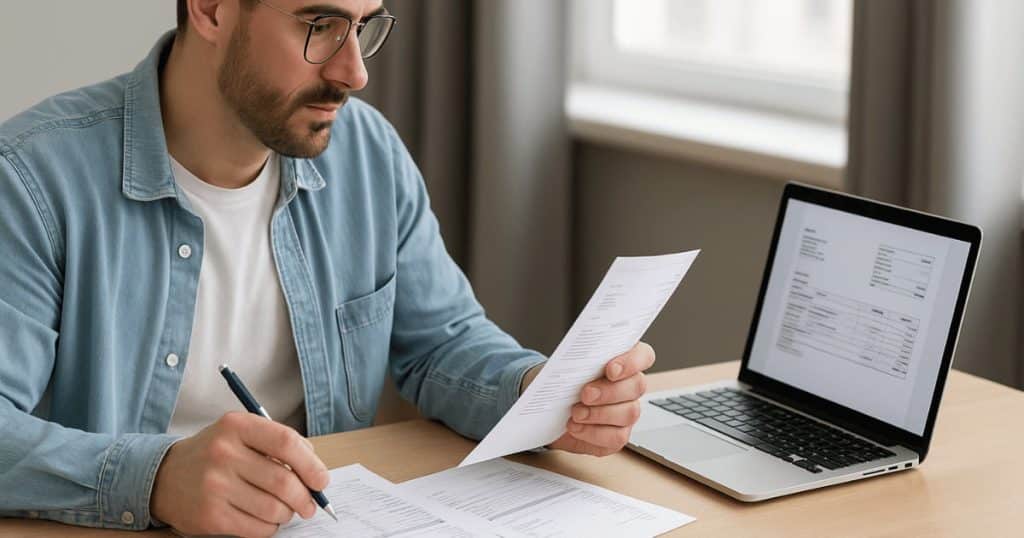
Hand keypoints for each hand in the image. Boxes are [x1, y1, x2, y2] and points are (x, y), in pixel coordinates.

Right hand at [150, 412, 329, 536]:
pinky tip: (265, 520)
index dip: (312, 465)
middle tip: (309, 504)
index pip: (287, 443)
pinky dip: (270, 528)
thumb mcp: (242, 434)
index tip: (321, 480)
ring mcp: (214, 486)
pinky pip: (256, 529)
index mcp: (237, 426)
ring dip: (287, 514)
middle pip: (283, 481)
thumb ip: (279, 444)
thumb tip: (316, 472)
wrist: (165, 477)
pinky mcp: (209, 516)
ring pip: (273, 509)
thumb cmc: (216, 454)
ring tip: (285, 510)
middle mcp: (223, 453)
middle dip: (305, 498)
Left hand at [549, 342, 654, 455]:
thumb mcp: (565, 367)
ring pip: (630, 412)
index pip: (643, 356)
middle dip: (609, 391)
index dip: (632, 362)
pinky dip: (593, 432)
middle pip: (637, 385)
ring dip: (599, 413)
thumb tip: (575, 360)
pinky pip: (617, 436)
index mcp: (622, 362)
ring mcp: (627, 411)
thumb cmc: (562, 385)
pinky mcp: (618, 434)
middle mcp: (629, 387)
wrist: (548, 413)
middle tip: (586, 394)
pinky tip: (576, 426)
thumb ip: (577, 359)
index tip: (611, 370)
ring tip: (576, 413)